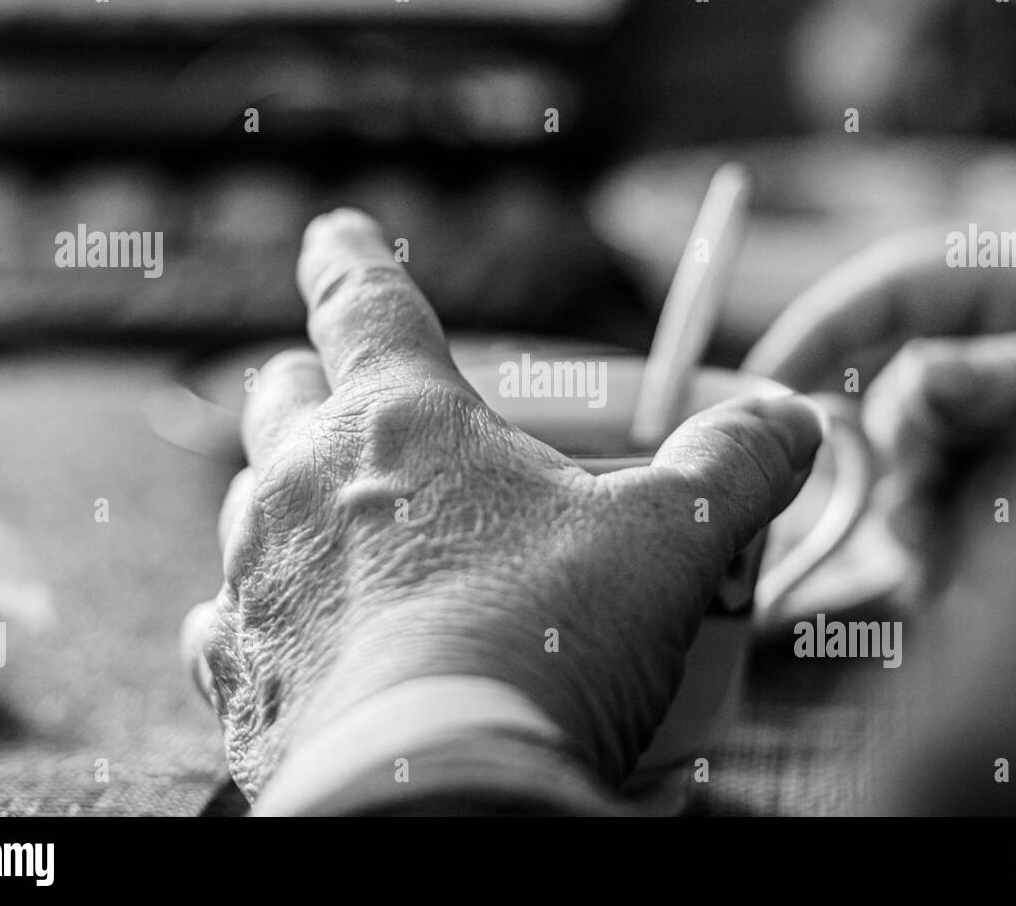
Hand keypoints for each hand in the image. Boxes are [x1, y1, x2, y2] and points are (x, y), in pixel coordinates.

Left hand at [181, 209, 822, 801]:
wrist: (441, 788)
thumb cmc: (548, 643)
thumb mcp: (669, 542)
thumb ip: (732, 467)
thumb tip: (791, 420)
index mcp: (403, 422)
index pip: (366, 300)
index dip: (351, 255)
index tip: (333, 227)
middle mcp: (306, 483)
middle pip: (282, 396)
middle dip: (311, 385)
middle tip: (346, 399)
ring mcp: (258, 578)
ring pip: (247, 506)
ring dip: (291, 506)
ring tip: (348, 537)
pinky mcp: (242, 675)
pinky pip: (224, 627)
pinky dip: (260, 622)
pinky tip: (306, 642)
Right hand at [742, 228, 1015, 557]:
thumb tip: (917, 380)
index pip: (910, 283)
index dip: (830, 325)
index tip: (771, 383)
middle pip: (901, 378)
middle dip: (898, 445)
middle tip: (927, 505)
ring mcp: (1006, 432)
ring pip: (905, 458)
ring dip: (915, 510)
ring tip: (961, 555)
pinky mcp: (998, 498)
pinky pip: (926, 517)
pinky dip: (933, 552)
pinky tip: (970, 577)